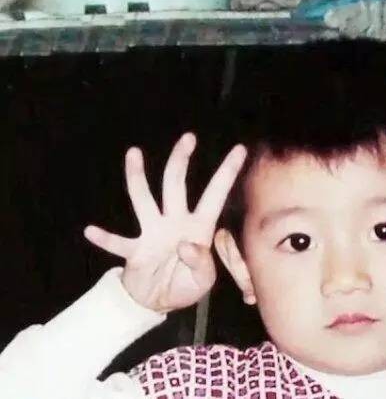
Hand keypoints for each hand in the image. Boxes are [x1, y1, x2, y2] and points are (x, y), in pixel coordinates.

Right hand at [84, 133, 246, 312]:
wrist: (158, 301)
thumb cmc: (186, 284)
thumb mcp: (203, 280)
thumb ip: (200, 263)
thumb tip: (184, 244)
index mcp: (199, 227)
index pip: (215, 195)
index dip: (227, 173)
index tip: (240, 150)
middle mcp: (175, 222)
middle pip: (176, 184)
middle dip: (181, 161)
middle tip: (189, 138)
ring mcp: (152, 233)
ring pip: (143, 199)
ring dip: (137, 178)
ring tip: (134, 153)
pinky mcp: (134, 251)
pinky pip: (118, 242)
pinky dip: (106, 239)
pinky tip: (91, 231)